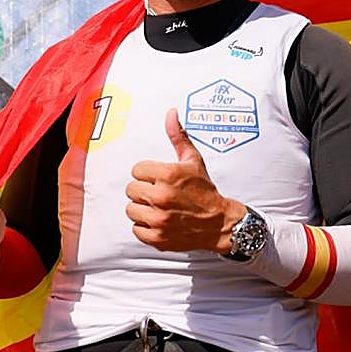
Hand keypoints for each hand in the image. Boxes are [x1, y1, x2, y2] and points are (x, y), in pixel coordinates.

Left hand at [125, 109, 245, 253]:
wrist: (219, 223)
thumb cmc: (205, 191)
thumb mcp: (193, 160)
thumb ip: (178, 136)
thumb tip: (171, 114)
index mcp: (167, 175)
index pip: (136, 170)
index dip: (147, 174)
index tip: (159, 179)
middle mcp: (161, 197)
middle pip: (131, 189)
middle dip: (144, 190)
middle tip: (159, 193)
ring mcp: (158, 219)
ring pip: (131, 209)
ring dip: (142, 209)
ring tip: (159, 207)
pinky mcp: (157, 237)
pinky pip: (136, 229)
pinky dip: (145, 227)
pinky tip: (159, 221)